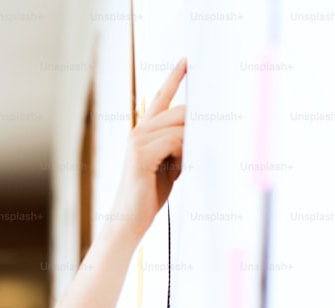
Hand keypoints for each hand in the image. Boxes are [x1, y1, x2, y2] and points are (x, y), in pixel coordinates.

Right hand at [112, 58, 187, 240]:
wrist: (129, 219)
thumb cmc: (149, 194)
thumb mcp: (170, 164)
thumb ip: (181, 145)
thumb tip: (203, 130)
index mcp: (143, 132)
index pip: (160, 98)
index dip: (174, 78)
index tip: (186, 61)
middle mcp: (138, 131)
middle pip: (182, 111)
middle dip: (199, 125)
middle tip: (205, 143)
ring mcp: (137, 141)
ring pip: (181, 126)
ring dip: (192, 144)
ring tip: (186, 164)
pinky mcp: (140, 154)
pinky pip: (175, 141)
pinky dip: (185, 153)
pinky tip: (180, 167)